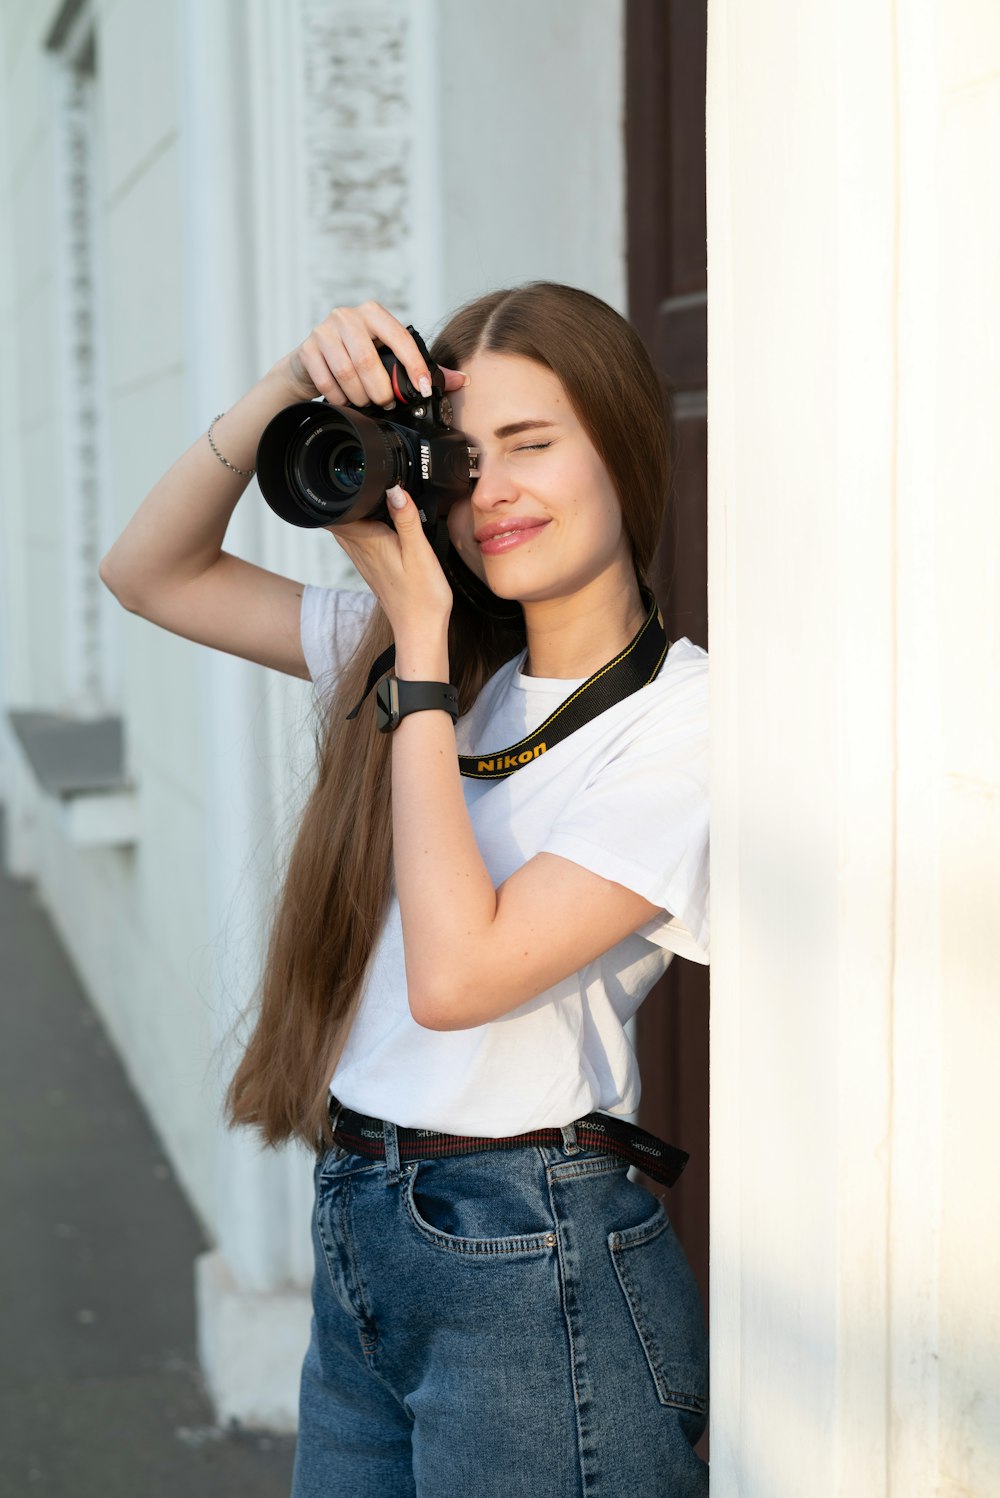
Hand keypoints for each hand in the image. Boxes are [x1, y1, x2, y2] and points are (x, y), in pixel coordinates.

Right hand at [281, 301, 468, 405]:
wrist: (311, 362)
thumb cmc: (356, 357)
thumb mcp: (388, 357)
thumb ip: (422, 367)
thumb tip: (461, 380)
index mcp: (373, 314)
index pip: (400, 338)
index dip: (414, 366)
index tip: (423, 390)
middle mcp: (348, 316)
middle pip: (368, 361)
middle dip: (381, 390)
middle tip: (386, 403)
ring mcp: (324, 330)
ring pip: (347, 372)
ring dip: (359, 396)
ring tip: (365, 402)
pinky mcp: (306, 349)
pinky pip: (327, 381)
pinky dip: (339, 398)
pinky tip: (344, 400)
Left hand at [329, 485, 452, 658]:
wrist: (421, 629)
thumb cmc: (422, 597)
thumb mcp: (420, 552)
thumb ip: (406, 518)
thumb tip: (395, 489)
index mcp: (368, 542)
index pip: (336, 512)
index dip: (335, 491)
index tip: (343, 475)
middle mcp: (360, 551)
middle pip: (338, 518)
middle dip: (342, 498)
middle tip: (356, 480)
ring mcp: (364, 561)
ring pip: (346, 529)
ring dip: (351, 512)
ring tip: (365, 496)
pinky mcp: (372, 568)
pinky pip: (358, 541)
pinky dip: (361, 527)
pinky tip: (376, 523)